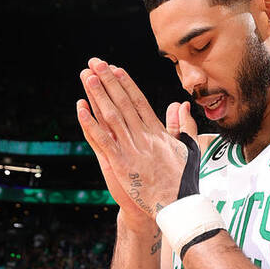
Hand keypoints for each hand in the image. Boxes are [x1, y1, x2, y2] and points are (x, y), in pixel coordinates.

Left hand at [77, 58, 196, 224]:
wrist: (177, 206)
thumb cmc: (183, 180)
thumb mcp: (189, 148)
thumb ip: (183, 125)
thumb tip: (181, 104)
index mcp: (157, 133)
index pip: (139, 101)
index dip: (126, 84)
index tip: (115, 69)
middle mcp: (144, 136)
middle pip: (123, 103)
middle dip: (109, 81)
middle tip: (95, 63)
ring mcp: (131, 149)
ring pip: (111, 115)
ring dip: (98, 94)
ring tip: (88, 75)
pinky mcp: (121, 163)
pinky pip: (102, 139)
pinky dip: (90, 123)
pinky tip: (80, 108)